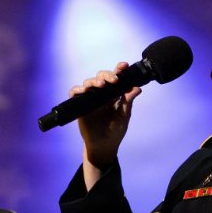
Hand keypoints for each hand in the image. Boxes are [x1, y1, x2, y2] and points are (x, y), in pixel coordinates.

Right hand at [74, 62, 141, 182]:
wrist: (103, 147)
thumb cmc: (115, 132)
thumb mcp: (124, 116)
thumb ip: (128, 102)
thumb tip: (137, 88)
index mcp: (113, 95)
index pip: (115, 78)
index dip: (118, 70)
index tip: (124, 65)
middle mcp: (101, 94)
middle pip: (101, 77)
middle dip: (107, 75)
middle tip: (114, 80)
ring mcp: (90, 99)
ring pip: (89, 83)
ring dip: (94, 81)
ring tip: (101, 85)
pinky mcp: (80, 105)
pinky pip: (75, 93)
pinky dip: (77, 90)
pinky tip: (83, 91)